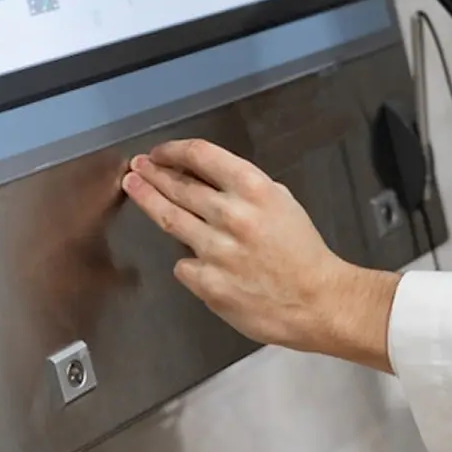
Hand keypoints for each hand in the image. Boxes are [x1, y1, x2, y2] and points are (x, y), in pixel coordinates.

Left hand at [122, 140, 398, 370]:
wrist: (318, 300)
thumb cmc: (302, 249)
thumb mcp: (280, 202)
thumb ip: (243, 189)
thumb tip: (204, 180)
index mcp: (253, 188)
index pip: (201, 156)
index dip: (174, 151)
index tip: (159, 153)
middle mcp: (231, 214)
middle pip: (179, 186)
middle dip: (153, 174)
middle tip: (136, 168)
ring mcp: (215, 250)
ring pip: (170, 219)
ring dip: (148, 200)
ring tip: (133, 188)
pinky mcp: (208, 283)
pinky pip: (183, 263)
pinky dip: (187, 258)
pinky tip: (194, 257)